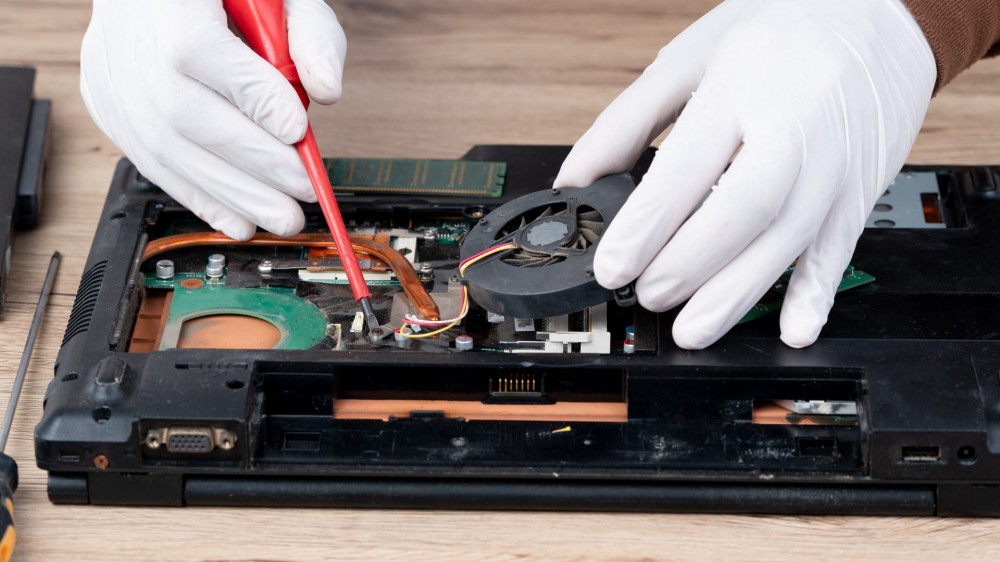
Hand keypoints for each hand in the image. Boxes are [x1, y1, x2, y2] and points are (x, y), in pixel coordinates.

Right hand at [81, 0, 346, 239]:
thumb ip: (310, 35)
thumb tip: (326, 93)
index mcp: (168, 6)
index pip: (205, 55)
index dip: (256, 101)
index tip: (298, 134)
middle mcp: (129, 46)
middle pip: (187, 117)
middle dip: (254, 165)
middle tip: (302, 194)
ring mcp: (113, 82)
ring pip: (168, 152)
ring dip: (232, 195)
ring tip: (281, 217)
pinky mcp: (109, 111)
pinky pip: (153, 165)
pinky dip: (201, 198)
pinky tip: (239, 219)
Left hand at [554, 0, 934, 348]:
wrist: (879, 12)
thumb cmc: (780, 29)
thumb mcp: (688, 56)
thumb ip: (625, 122)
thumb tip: (575, 180)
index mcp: (741, 84)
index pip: (688, 165)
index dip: (647, 224)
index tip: (613, 267)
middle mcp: (794, 124)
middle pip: (743, 208)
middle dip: (689, 263)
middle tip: (648, 295)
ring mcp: (835, 161)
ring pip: (788, 238)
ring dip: (737, 293)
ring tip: (693, 329)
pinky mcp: (862, 188)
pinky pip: (841, 248)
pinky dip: (816, 293)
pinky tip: (793, 328)